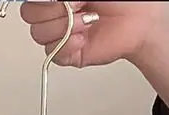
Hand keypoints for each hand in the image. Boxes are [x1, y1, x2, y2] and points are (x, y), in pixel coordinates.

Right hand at [20, 1, 165, 67]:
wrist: (139, 20)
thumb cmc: (119, 0)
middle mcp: (54, 14)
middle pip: (29, 15)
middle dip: (54, 9)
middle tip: (80, 5)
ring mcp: (61, 35)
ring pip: (38, 34)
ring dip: (64, 26)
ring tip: (87, 21)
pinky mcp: (70, 55)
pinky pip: (54, 54)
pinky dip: (68, 45)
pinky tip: (84, 38)